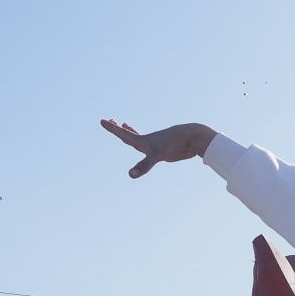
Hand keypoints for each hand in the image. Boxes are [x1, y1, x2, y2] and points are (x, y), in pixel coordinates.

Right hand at [100, 119, 216, 177]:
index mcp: (143, 141)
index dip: (112, 129)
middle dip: (118, 129)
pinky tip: (149, 145)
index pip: (123, 134)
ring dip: (131, 132)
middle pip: (129, 134)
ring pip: (140, 139)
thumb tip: (130, 175)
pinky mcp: (165, 149)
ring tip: (125, 125)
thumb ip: (143, 166)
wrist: (192, 138)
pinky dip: (147, 145)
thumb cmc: (174, 144)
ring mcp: (156, 145)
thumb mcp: (157, 155)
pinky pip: (152, 148)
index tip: (102, 120)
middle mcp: (148, 141)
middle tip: (110, 120)